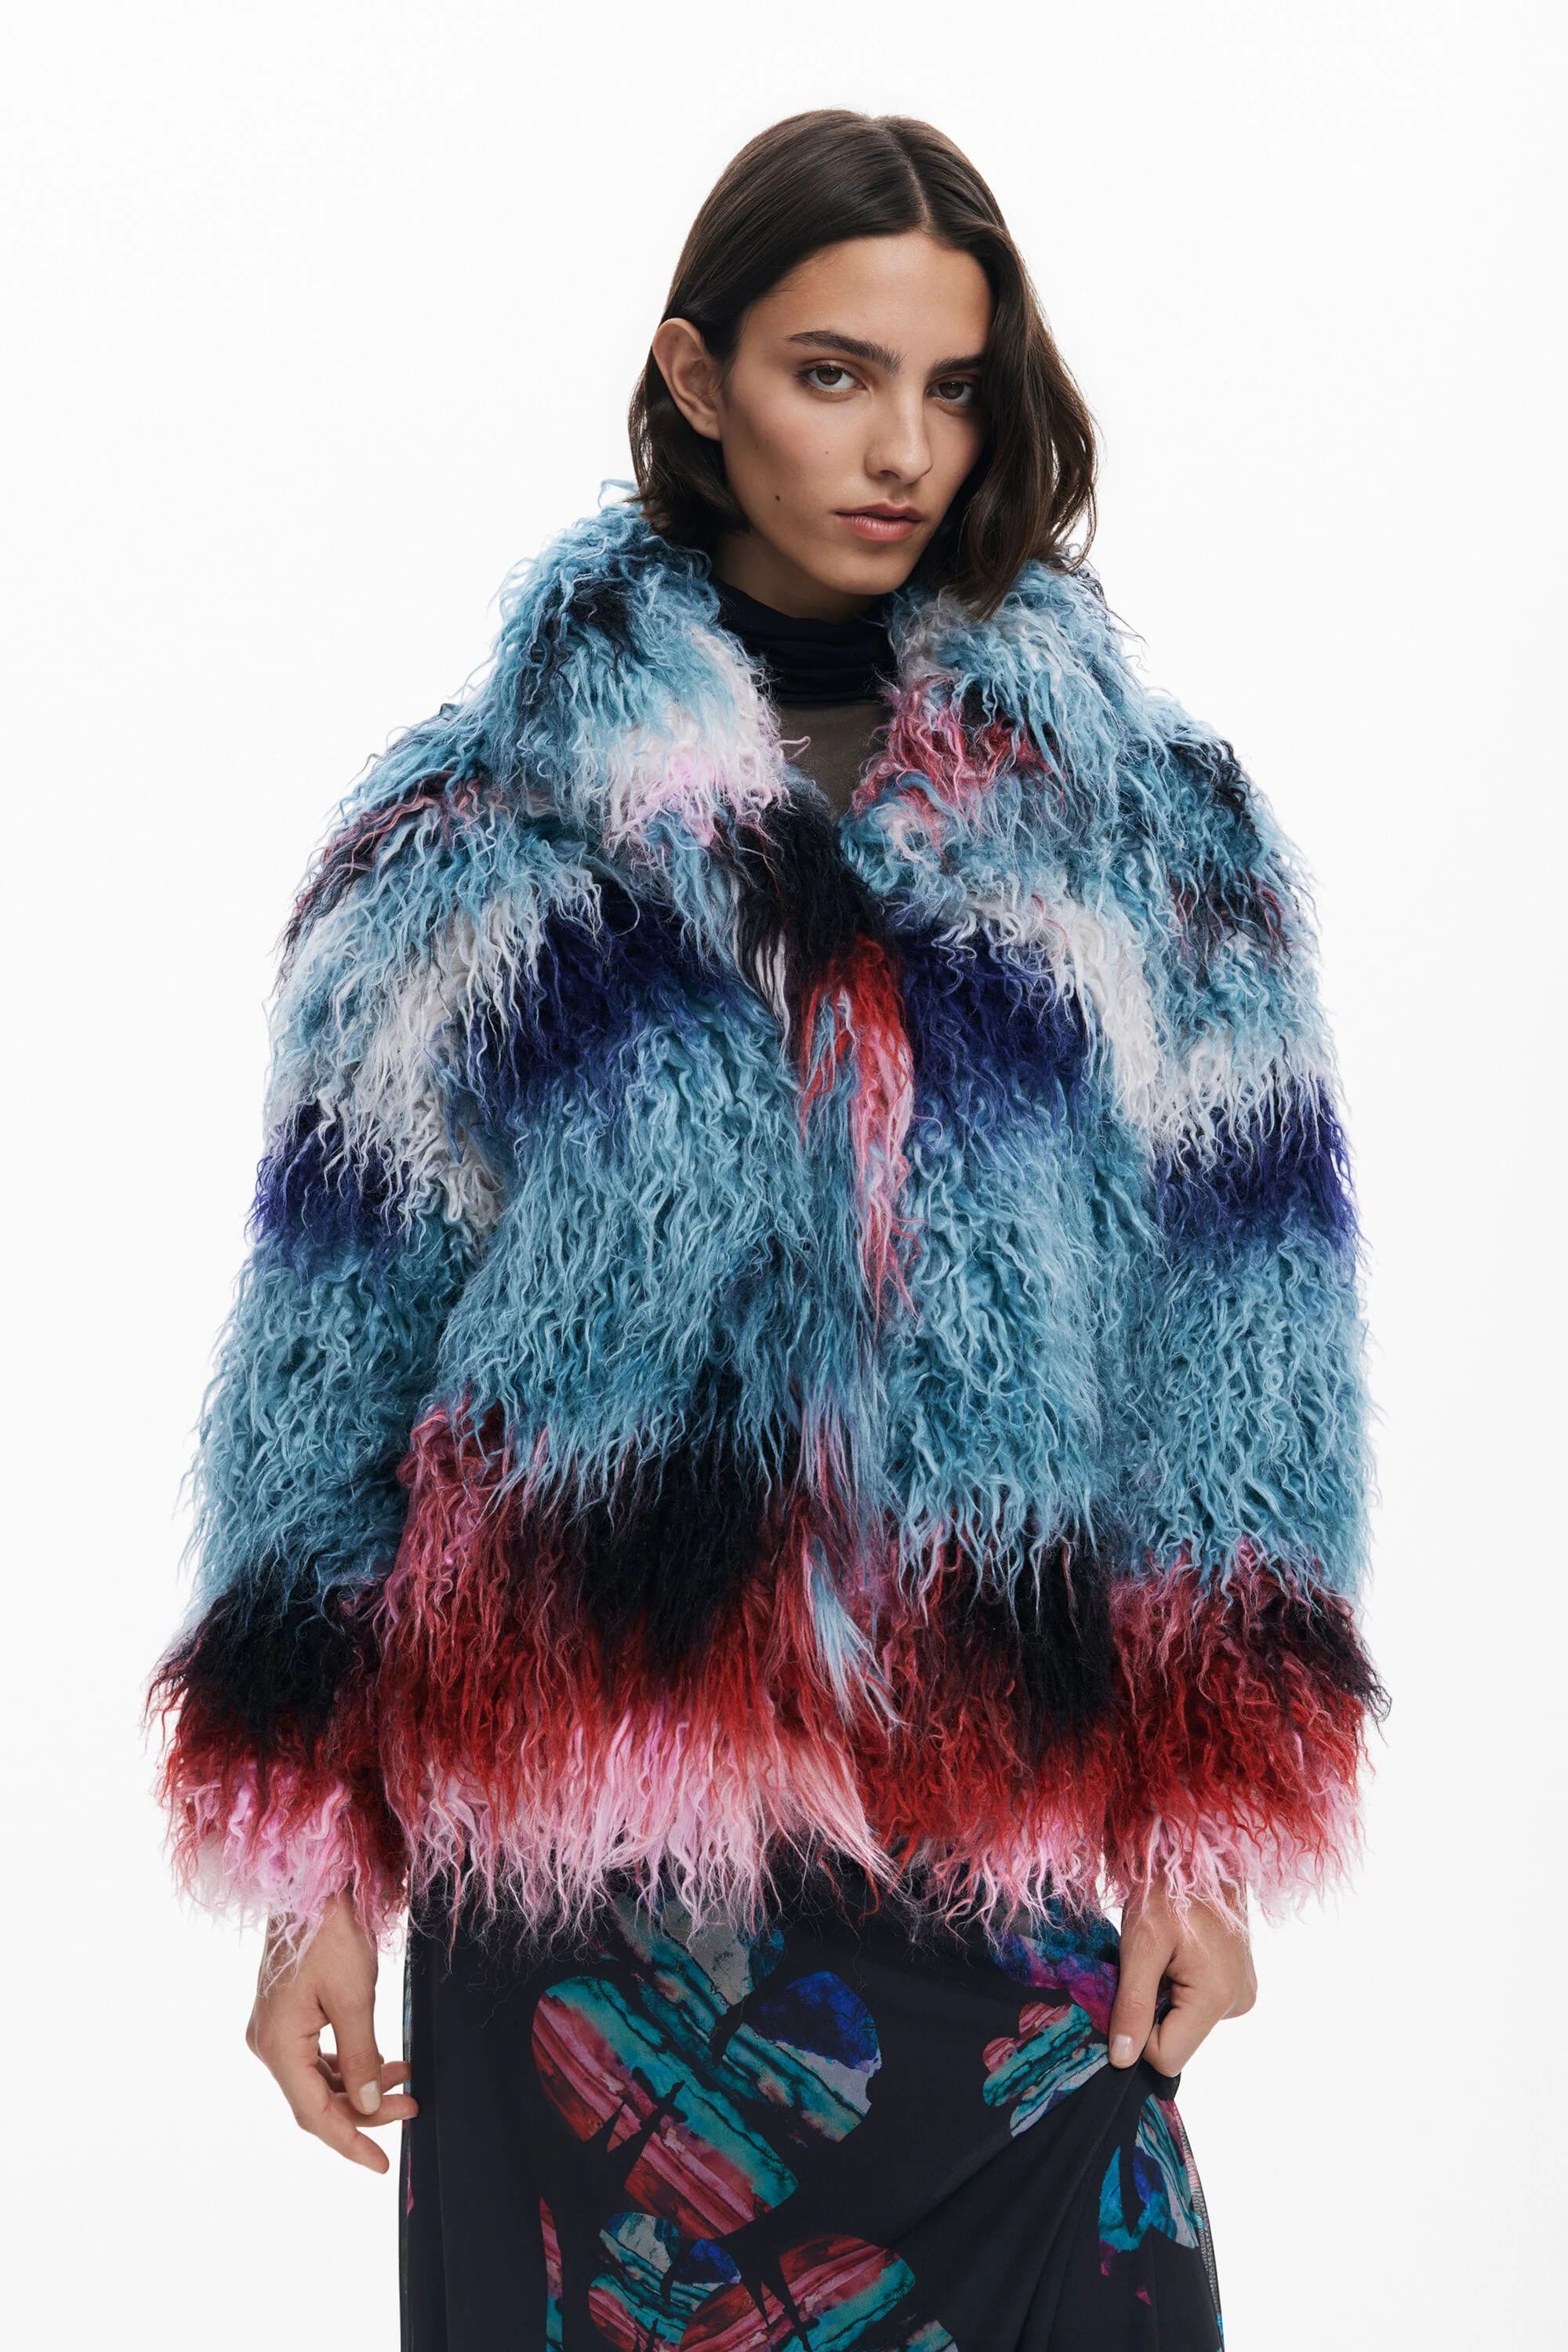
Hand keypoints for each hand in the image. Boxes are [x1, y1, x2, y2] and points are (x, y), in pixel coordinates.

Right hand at [245, 1889, 416, 2170]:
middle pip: (316, 2099)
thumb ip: (361, 2057)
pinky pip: (315, 2056)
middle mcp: (266, 2042)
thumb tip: (368, 2104)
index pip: (313, 2114)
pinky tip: (381, 2060)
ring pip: (317, 2079)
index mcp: (277, 2045)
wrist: (312, 1881)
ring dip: (359, 2086)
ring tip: (406, 2079)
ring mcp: (273, 2028)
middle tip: (412, 2106)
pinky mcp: (285, 2015)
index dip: (350, 2141)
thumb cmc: (331, 1931)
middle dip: (364, 2109)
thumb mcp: (355, 1997)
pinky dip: (348, 2064)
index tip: (382, 2164)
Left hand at [1107, 1875, 1256, 2076]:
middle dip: (1151, 2011)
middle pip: (1177, 2039)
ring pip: (1185, 2021)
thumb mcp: (1140, 1944)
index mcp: (1218, 1998)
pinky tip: (1177, 1954)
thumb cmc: (1168, 1888)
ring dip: (1164, 1996)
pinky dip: (1178, 1986)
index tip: (1126, 1991)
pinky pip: (1198, 2003)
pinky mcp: (1238, 1983)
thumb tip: (1122, 2059)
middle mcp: (1237, 2003)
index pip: (1167, 2056)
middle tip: (1145, 1965)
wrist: (1199, 1852)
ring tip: (1163, 1953)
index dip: (1137, 2033)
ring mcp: (1241, 1993)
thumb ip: (1132, 2005)